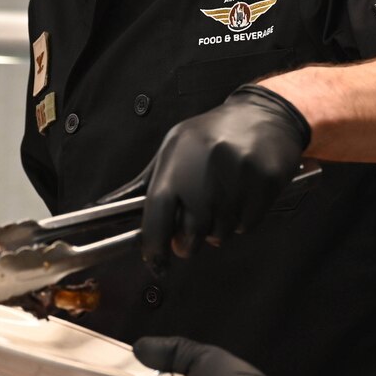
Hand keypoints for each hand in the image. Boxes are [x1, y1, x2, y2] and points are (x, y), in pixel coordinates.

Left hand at [139, 86, 310, 262]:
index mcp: (178, 162)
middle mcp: (206, 172)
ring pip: (220, 234)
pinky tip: (240, 198)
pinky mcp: (264, 187)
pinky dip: (240, 222)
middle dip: (189, 240)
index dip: (154, 243)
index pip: (157, 213)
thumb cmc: (214, 133)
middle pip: (192, 232)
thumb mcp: (175, 147)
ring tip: (220, 203)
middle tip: (192, 230)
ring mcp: (238, 181)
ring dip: (217, 229)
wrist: (264, 115)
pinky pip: (246, 227)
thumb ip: (148, 182)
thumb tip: (110, 206)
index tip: (155, 260)